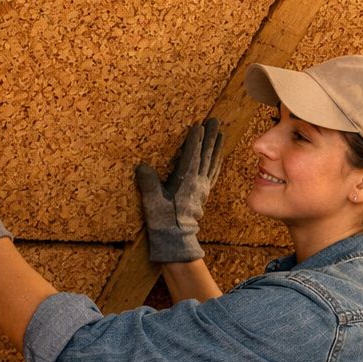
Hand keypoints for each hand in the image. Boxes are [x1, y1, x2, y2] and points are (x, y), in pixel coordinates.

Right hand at [136, 118, 224, 262]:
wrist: (177, 240)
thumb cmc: (164, 221)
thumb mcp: (152, 202)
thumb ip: (148, 183)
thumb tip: (142, 166)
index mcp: (186, 182)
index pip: (192, 156)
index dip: (195, 140)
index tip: (198, 125)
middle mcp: (198, 183)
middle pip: (206, 156)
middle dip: (210, 137)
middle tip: (215, 121)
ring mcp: (202, 189)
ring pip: (212, 163)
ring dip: (217, 147)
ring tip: (221, 133)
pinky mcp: (203, 195)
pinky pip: (213, 174)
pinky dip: (216, 162)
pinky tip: (218, 157)